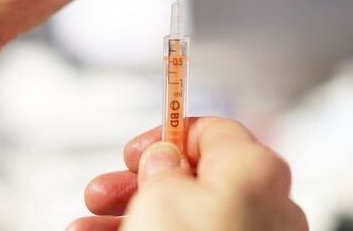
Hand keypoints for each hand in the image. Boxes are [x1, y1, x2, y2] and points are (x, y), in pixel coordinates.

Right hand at [70, 117, 306, 230]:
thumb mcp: (160, 195)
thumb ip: (163, 166)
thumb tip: (165, 160)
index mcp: (255, 169)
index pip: (212, 132)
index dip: (166, 136)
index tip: (134, 153)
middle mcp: (267, 206)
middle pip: (194, 181)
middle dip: (137, 187)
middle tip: (100, 195)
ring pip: (187, 219)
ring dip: (132, 219)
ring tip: (85, 230)